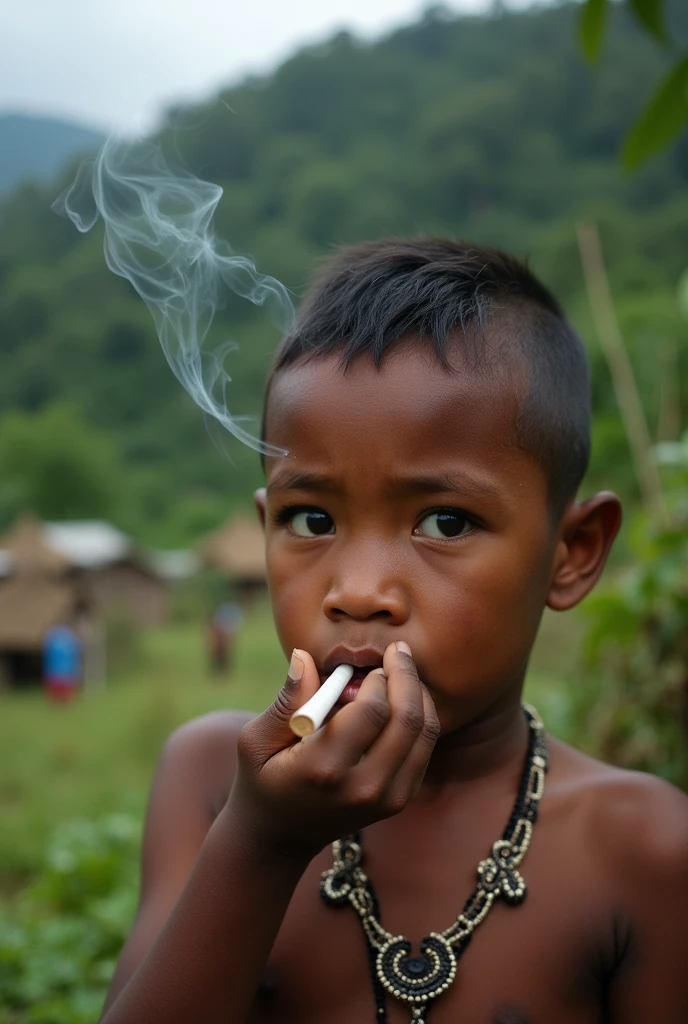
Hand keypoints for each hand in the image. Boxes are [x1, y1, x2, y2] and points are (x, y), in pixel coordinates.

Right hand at [229, 642, 439, 858]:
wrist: (280, 836)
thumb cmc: (263, 778)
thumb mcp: (257, 740)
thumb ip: (286, 700)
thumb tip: (305, 657)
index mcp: (325, 769)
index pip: (371, 712)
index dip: (379, 679)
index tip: (371, 663)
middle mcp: (363, 788)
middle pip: (407, 720)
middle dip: (407, 677)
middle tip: (397, 651)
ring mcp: (386, 799)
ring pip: (424, 733)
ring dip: (419, 695)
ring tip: (403, 671)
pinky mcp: (398, 801)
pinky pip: (424, 750)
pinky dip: (421, 718)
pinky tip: (405, 699)